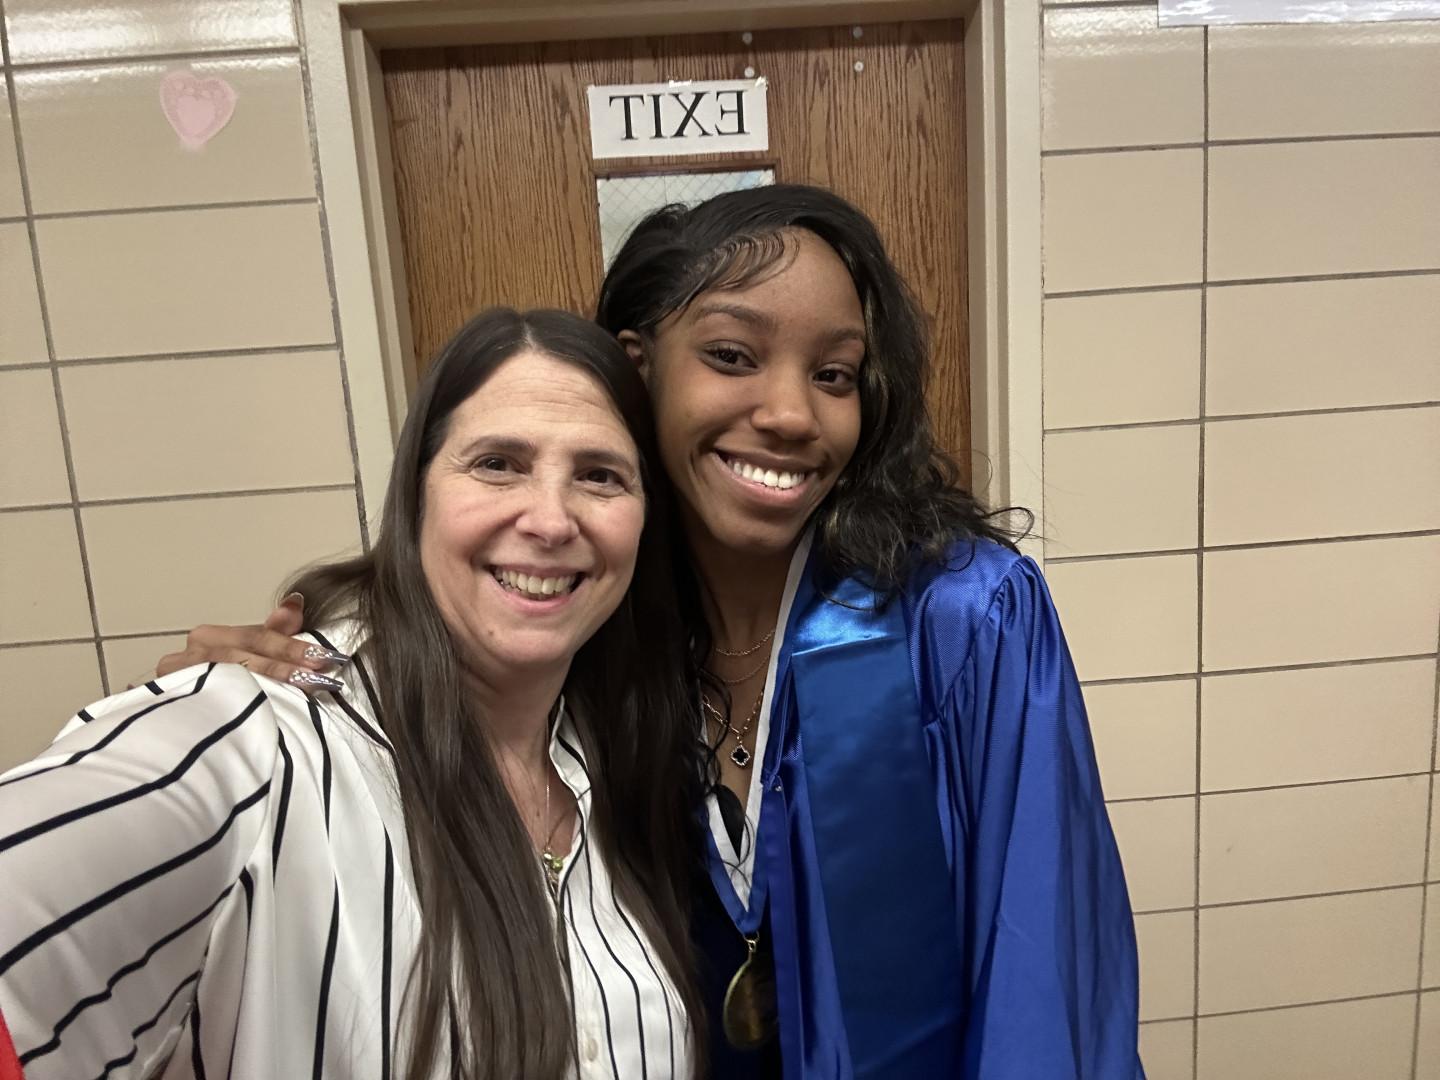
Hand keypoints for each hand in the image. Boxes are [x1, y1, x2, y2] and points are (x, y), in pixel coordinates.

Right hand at [154, 594, 346, 691]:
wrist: (180, 737)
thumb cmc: (217, 690)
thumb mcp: (247, 659)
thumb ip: (271, 632)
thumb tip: (296, 601)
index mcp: (208, 638)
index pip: (255, 636)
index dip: (292, 644)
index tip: (326, 656)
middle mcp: (190, 653)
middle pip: (243, 652)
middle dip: (286, 662)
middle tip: (319, 671)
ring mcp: (176, 678)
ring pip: (229, 672)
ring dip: (270, 678)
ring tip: (304, 685)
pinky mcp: (171, 702)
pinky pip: (211, 699)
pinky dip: (241, 700)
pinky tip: (266, 708)